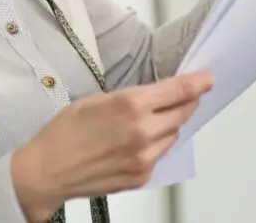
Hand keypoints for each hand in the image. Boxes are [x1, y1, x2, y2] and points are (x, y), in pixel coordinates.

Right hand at [11, 71, 213, 221]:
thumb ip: (132, 97)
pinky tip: (137, 141)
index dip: (198, 82)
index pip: (179, 90)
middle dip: (188, 101)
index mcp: (130, 105)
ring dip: (170, 124)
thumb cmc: (64, 133)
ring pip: (173, 134)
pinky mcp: (141, 176)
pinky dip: (156, 145)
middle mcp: (142, 131)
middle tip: (189, 94)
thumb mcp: (98, 99)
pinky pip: (160, 154)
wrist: (48, 170)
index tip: (207, 78)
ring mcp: (144, 157)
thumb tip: (157, 94)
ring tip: (150, 120)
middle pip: (183, 112)